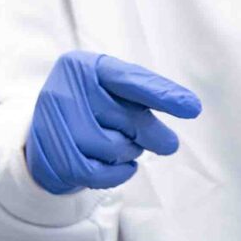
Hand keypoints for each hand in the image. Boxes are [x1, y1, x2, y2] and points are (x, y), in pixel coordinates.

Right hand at [25, 52, 201, 194]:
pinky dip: (119, 173)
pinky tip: (122, 165)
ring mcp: (54, 126)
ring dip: (130, 151)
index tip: (193, 108)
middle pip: (129, 119)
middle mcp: (64, 91)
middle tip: (168, 143)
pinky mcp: (53, 157)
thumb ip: (144, 94)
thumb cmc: (91, 104)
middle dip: (152, 134)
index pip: (129, 80)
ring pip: (115, 148)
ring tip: (124, 145)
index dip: (162, 94)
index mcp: (83, 66)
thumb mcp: (112, 86)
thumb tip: (183, 119)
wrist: (46, 132)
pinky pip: (99, 174)